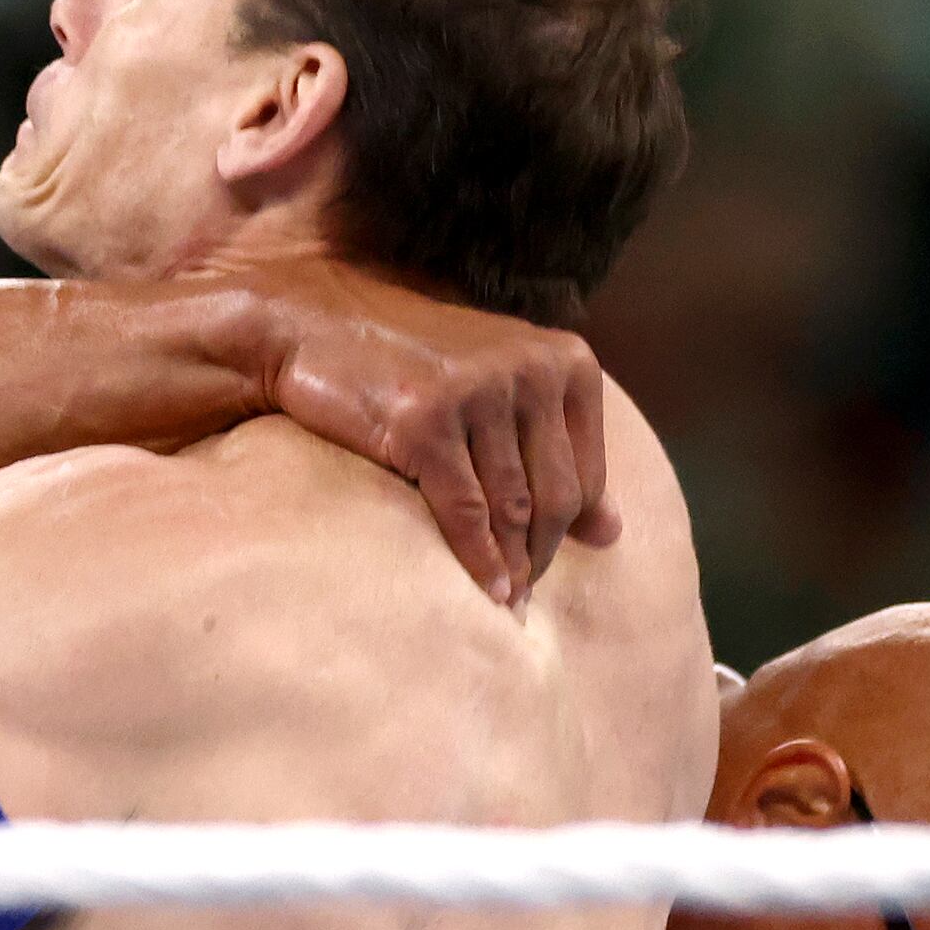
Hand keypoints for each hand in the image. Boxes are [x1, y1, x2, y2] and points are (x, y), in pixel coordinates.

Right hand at [237, 255, 617, 605]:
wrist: (317, 327)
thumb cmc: (412, 365)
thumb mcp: (500, 391)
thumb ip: (557, 451)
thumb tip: (612, 532)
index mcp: (566, 360)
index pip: (587, 472)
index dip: (569, 530)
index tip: (542, 564)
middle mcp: (531, 370)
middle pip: (556, 495)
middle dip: (539, 555)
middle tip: (521, 596)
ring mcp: (479, 391)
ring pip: (512, 508)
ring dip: (510, 566)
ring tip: (504, 602)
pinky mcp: (427, 419)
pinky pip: (465, 510)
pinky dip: (477, 559)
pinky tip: (483, 588)